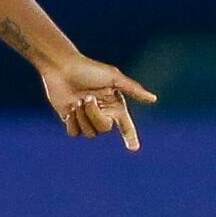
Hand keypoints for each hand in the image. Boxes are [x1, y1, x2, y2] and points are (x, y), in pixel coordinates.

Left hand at [41, 57, 157, 151]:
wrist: (62, 68)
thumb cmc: (89, 69)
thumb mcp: (113, 77)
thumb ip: (133, 89)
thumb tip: (153, 99)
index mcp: (115, 105)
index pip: (126, 126)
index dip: (130, 137)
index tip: (133, 148)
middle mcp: (103, 114)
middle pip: (104, 129)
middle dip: (94, 115)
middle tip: (87, 98)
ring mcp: (87, 118)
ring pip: (89, 133)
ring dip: (82, 116)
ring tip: (77, 100)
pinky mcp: (71, 120)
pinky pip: (75, 133)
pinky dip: (72, 122)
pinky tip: (69, 110)